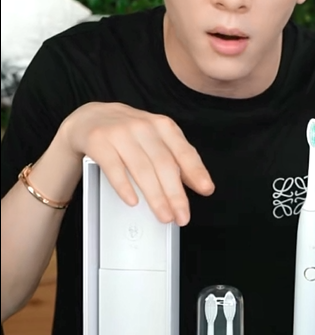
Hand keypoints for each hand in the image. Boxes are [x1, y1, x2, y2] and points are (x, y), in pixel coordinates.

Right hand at [60, 102, 214, 224]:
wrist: (89, 118)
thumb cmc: (128, 133)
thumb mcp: (154, 138)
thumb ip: (174, 157)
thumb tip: (196, 183)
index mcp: (162, 126)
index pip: (183, 150)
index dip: (196, 171)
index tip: (206, 189)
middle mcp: (143, 126)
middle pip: (163, 163)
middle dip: (175, 193)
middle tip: (182, 216)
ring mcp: (120, 133)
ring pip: (141, 168)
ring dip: (155, 196)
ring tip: (163, 215)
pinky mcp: (99, 141)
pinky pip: (114, 167)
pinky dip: (125, 186)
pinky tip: (133, 201)